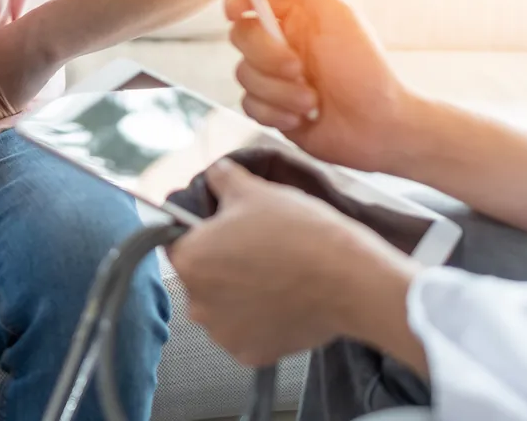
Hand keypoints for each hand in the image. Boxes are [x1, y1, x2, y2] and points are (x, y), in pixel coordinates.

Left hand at [169, 159, 420, 367]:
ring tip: (276, 273)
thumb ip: (222, 178)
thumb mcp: (255, 190)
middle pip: (200, 276)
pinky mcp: (251, 354)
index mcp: (188, 259)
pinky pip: (247, 331)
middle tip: (259, 248)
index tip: (226, 229)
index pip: (177, 241)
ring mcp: (223, 333)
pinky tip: (284, 299)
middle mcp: (196, 303)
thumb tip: (215, 174)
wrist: (349, 279)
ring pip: (223, 306)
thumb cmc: (299, 234)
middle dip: (223, 263)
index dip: (203, 231)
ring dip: (240, 293)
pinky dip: (261, 319)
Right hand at [227, 0, 415, 172]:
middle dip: (268, 57)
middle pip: (241, 37)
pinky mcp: (270, 107)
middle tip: (300, 69)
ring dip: (279, 91)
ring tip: (311, 100)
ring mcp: (273, 76)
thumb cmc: (365, 71)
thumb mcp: (341, 16)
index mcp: (295, 15)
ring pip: (243, 75)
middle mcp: (280, 42)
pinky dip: (276, 113)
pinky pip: (249, 105)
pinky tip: (302, 118)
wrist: (376, 128)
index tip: (235, 12)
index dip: (236, 2)